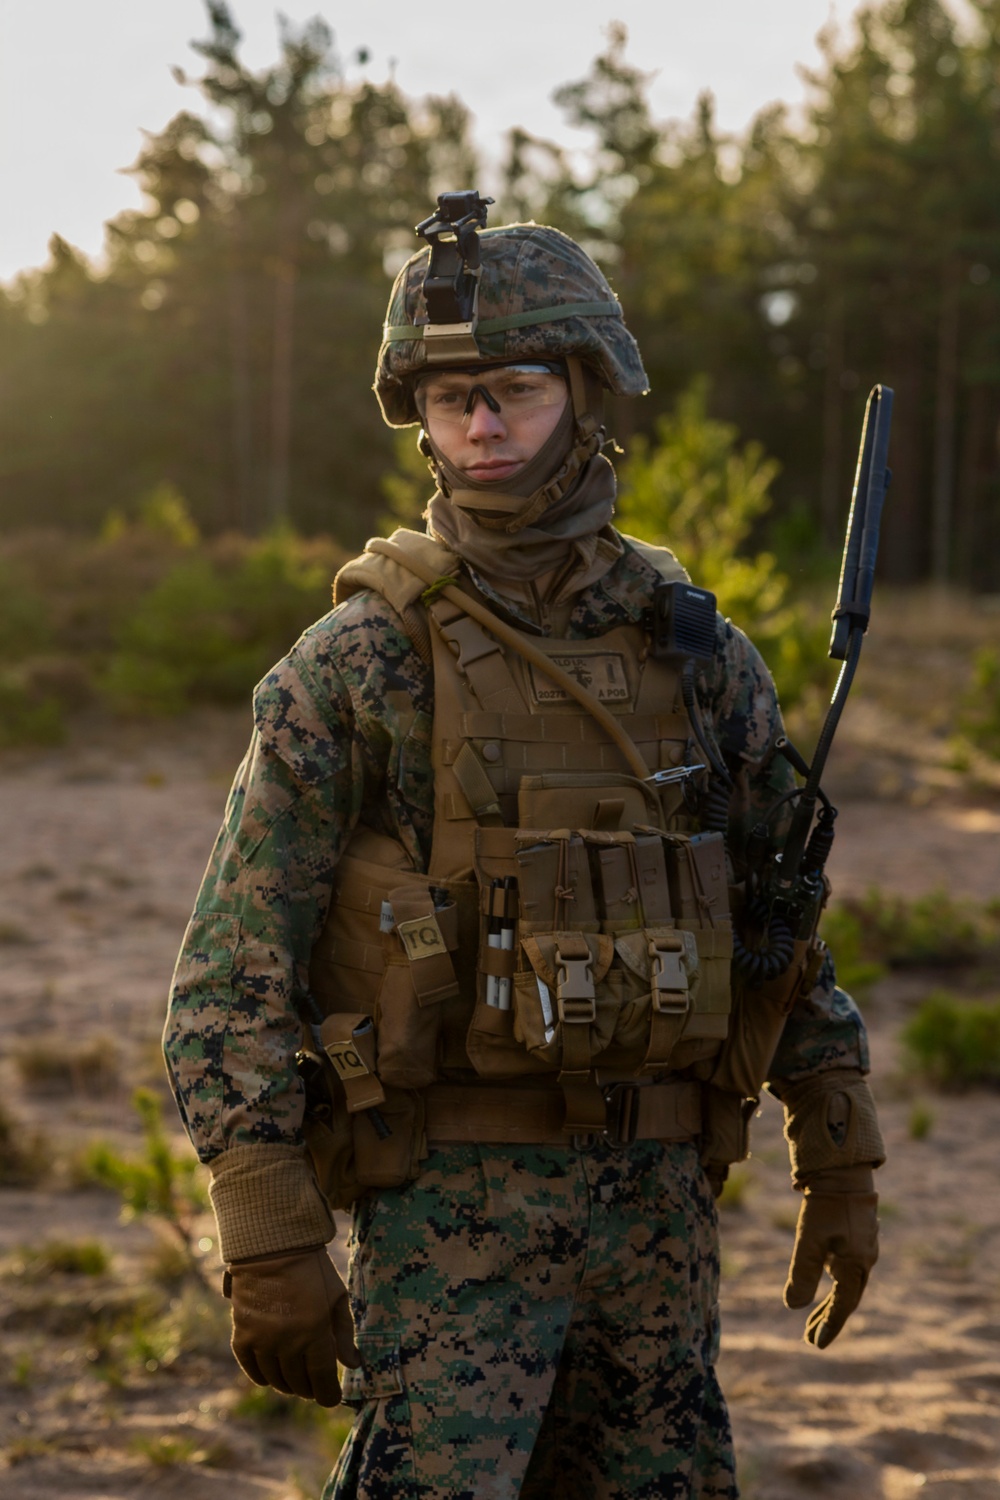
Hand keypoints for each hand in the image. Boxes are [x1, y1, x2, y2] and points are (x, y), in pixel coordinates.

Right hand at [225, 1245, 360, 1404]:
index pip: (322, 1381)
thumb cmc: (312, 1270)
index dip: (328, 1395)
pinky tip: (272, 1374)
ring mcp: (262, 1341)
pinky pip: (252, 1370)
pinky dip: (263, 1376)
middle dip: (310, 1389)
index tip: (332, 1398)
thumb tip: (353, 1366)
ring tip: (296, 1379)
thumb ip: (344, 1334)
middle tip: (315, 1385)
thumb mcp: (337, 1297)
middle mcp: (287, 1341)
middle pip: (299, 1383)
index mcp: (315, 1332)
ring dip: (288, 1384)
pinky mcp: (242, 1336)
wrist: (273, 1247)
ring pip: (276, 1380)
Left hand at [783, 1167, 878, 1348]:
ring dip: (831, 1303)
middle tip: (810, 1338)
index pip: (842, 1306)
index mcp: (855, 1266)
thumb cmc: (826, 1206)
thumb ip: (802, 1274)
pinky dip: (836, 1283)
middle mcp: (864, 1261)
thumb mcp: (809, 1241)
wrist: (843, 1172)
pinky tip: (826, 1280)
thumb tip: (794, 1307)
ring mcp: (864, 1248)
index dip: (829, 1326)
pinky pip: (848, 1269)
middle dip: (828, 1319)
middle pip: (847, 1299)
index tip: (816, 1345)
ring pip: (848, 1285)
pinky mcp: (859, 1237)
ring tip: (813, 1319)